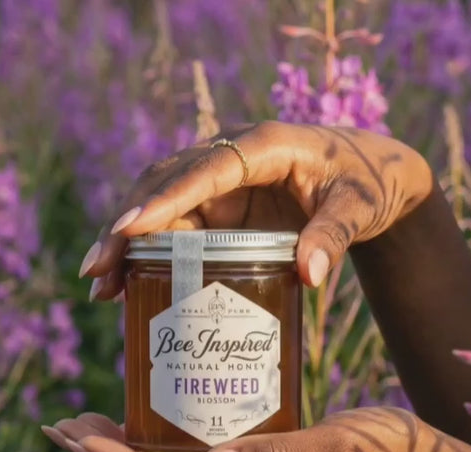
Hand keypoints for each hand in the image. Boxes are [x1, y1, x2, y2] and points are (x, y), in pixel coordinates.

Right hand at [79, 122, 433, 298]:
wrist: (372, 176)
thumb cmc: (366, 182)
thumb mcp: (358, 207)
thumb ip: (335, 235)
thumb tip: (308, 275)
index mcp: (264, 146)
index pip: (205, 170)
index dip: (166, 200)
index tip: (129, 230)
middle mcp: (232, 158)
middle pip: (165, 184)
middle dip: (127, 228)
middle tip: (98, 271)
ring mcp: (222, 183)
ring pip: (160, 205)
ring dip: (127, 244)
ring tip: (101, 287)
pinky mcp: (220, 207)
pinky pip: (176, 226)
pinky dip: (150, 253)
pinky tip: (129, 284)